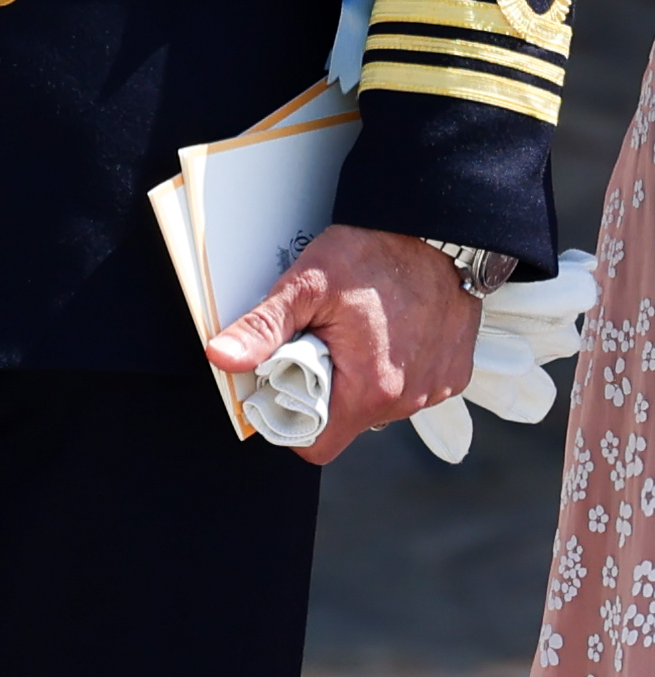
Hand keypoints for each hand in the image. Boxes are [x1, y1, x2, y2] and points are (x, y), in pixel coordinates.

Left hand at [207, 224, 483, 463]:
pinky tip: (384, 331)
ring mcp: (436, 389)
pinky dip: (392, 367)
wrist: (439, 232)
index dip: (289, 422)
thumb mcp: (305, 286)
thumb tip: (222, 358)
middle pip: (345, 421)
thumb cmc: (375, 255)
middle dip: (321, 391)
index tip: (277, 387)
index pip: (318, 444)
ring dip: (357, 379)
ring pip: (378, 404)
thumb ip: (263, 329)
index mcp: (370, 389)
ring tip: (349, 333)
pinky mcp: (453, 375)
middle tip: (312, 344)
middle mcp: (409, 399)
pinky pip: (411, 387)